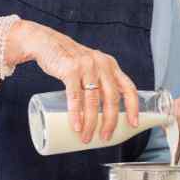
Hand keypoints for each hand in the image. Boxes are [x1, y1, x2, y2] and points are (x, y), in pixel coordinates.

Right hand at [8, 19, 138, 143]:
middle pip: (112, 98)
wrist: (46, 43)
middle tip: (105, 137)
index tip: (133, 124)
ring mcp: (86, 66)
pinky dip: (75, 113)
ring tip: (86, 137)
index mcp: (110, 66)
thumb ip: (98, 83)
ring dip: (90, 122)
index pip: (128, 88)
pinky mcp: (70, 69)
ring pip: (93, 100)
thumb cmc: (69, 60)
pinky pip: (75, 95)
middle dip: (110, 121)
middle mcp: (102, 64)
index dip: (133, 107)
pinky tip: (76, 125)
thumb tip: (104, 114)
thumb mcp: (90, 67)